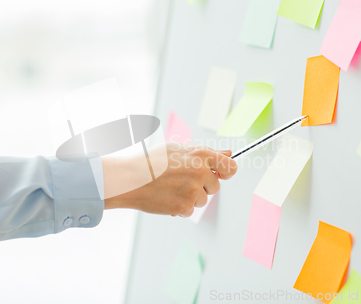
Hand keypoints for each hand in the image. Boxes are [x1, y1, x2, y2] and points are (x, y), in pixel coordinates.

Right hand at [103, 143, 237, 216]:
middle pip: (215, 186)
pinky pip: (190, 210)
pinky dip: (180, 207)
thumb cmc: (152, 161)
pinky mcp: (184, 207)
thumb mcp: (178, 149)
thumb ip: (206, 152)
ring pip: (202, 200)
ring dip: (190, 197)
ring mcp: (193, 190)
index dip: (226, 172)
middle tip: (181, 180)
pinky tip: (166, 198)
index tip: (219, 175)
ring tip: (170, 188)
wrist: (129, 178)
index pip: (231, 167)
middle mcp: (200, 172)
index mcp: (201, 155)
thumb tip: (229, 153)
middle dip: (202, 186)